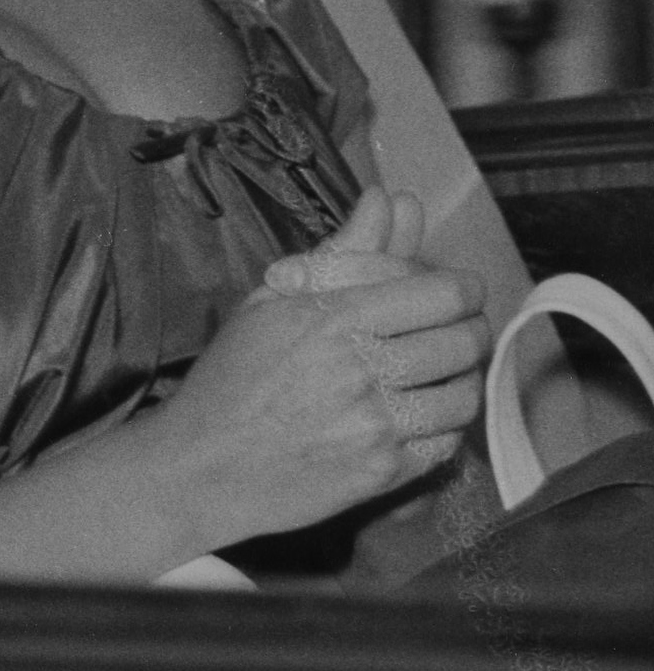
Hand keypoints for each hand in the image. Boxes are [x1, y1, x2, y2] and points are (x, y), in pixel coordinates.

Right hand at [143, 204, 489, 550]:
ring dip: (460, 378)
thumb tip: (386, 198)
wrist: (201, 466)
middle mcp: (360, 369)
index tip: (457, 293)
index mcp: (330, 317)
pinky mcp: (384, 473)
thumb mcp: (271, 301)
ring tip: (439, 372)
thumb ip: (341, 252)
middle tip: (455, 329)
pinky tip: (419, 413)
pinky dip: (445, 424)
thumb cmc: (232, 378)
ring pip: (463, 393)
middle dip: (469, 329)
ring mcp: (375, 425)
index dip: (462, 289)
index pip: (440, 294)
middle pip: (462, 340)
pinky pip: (449, 441)